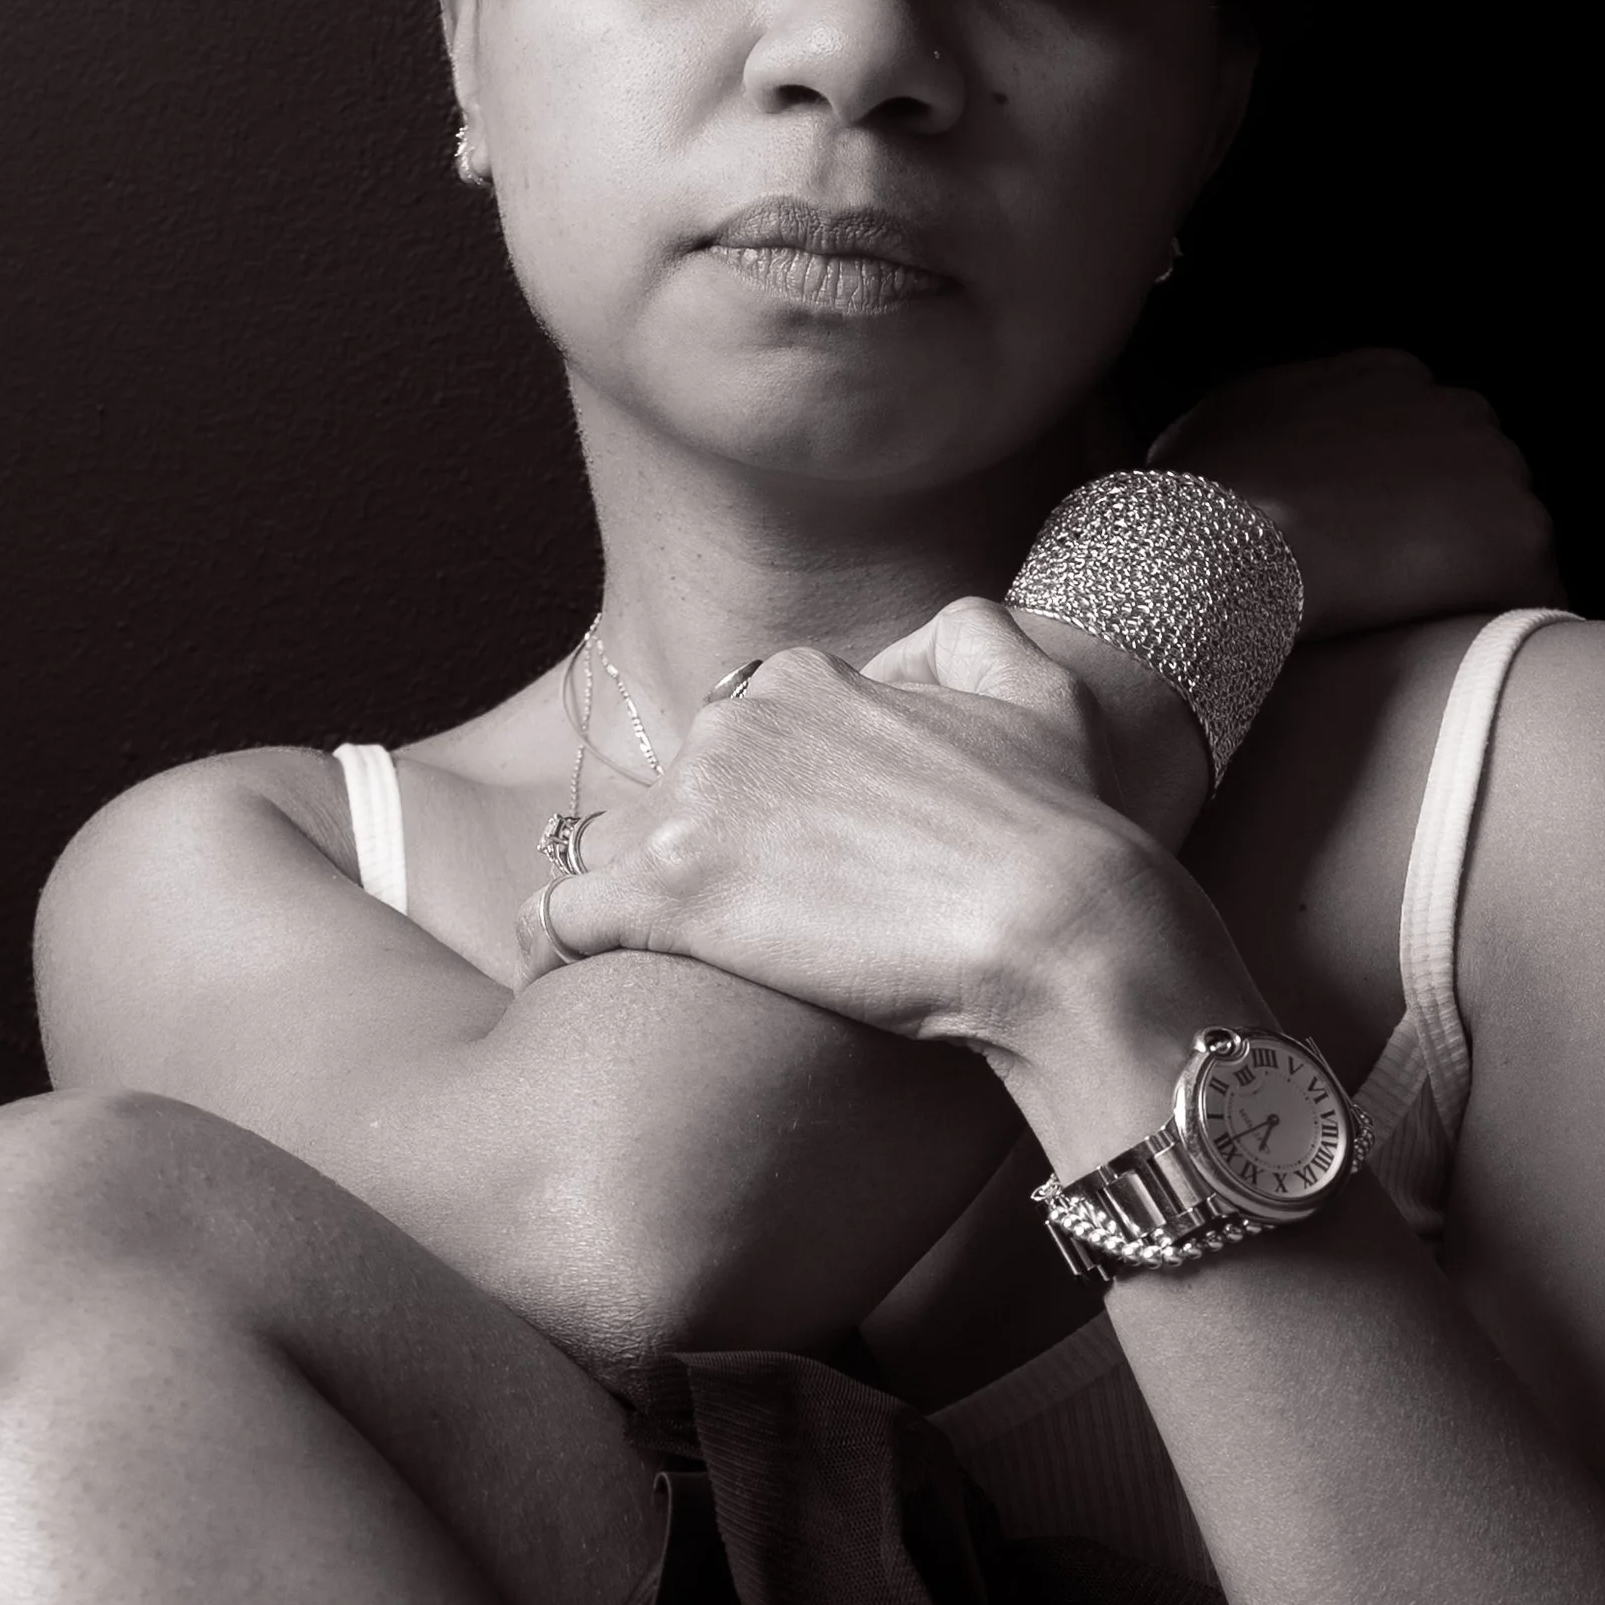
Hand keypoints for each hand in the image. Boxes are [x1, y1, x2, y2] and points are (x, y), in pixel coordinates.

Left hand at [520, 602, 1228, 1081]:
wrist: (1057, 928)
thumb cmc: (1058, 821)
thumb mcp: (1036, 690)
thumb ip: (971, 635)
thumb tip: (913, 645)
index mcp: (801, 676)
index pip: (747, 731)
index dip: (775, 798)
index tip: (809, 857)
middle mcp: (734, 723)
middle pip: (685, 789)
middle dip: (716, 845)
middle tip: (780, 921)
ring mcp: (699, 809)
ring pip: (623, 848)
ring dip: (641, 893)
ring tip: (668, 960)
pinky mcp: (675, 899)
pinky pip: (562, 915)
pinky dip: (545, 941)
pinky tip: (547, 969)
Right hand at [1154, 348, 1559, 639]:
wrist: (1226, 539)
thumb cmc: (1204, 493)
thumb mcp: (1223, 421)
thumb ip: (1272, 422)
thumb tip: (1251, 451)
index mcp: (1389, 376)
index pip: (1427, 435)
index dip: (1406, 498)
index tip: (1380, 544)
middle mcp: (1455, 406)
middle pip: (1481, 480)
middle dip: (1451, 534)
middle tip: (1406, 595)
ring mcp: (1497, 467)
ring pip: (1512, 536)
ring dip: (1479, 582)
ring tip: (1428, 635)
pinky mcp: (1519, 534)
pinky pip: (1537, 593)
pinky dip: (1505, 626)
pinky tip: (1456, 655)